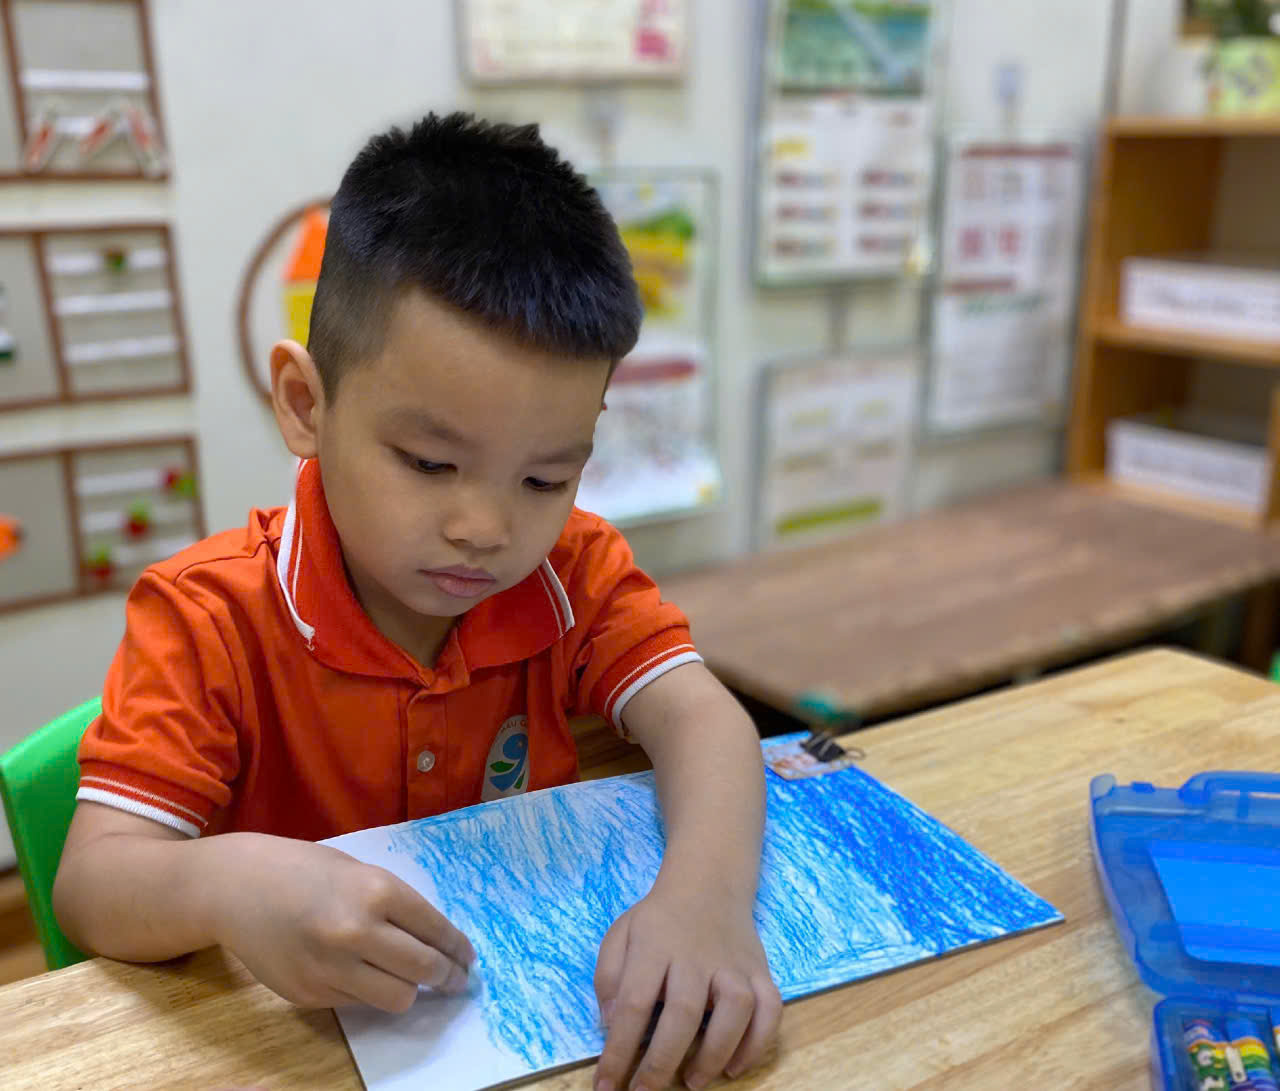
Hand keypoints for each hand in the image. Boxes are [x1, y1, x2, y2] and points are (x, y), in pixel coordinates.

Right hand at [206, 833, 474, 1012]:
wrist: (237, 887)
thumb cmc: (304, 869)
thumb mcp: (359, 872)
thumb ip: (396, 905)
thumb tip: (437, 941)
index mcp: (377, 891)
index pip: (436, 931)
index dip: (459, 949)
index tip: (468, 958)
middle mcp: (357, 932)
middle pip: (425, 970)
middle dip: (448, 977)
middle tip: (455, 979)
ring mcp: (331, 968)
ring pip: (397, 998)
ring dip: (411, 991)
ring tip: (415, 982)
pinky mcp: (309, 994)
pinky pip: (358, 1002)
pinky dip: (368, 992)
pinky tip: (364, 975)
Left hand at [593, 888, 780, 1089]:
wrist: (708, 883)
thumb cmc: (659, 920)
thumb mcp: (620, 934)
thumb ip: (608, 977)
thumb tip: (610, 1025)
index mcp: (654, 946)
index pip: (633, 1003)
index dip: (618, 1050)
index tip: (606, 1087)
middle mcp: (697, 955)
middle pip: (683, 1012)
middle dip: (662, 1062)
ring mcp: (733, 963)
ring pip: (735, 1009)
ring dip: (715, 1053)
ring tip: (693, 1081)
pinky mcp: (760, 971)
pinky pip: (770, 1009)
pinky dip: (758, 1043)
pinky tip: (735, 1066)